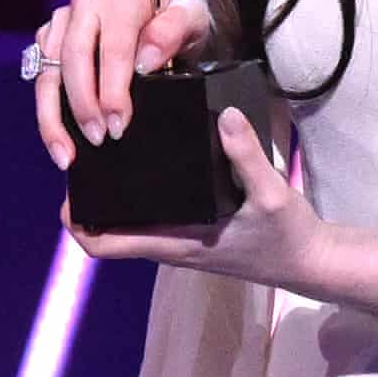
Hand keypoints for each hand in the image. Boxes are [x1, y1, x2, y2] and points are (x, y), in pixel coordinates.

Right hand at [31, 0, 214, 164]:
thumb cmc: (176, 12)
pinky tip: (58, 138)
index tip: (118, 124)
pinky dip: (46, 110)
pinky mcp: (51, 35)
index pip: (113, 48)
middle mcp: (86, 4)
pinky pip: (40, 75)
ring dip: (53, 116)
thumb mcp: (190, 17)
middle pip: (74, 59)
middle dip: (83, 106)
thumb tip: (146, 60)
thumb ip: (173, 31)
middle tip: (98, 139)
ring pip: (49, 70)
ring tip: (65, 153)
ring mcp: (64, 19)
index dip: (112, 90)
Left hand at [69, 107, 321, 285]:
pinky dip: (136, 196)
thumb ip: (247, 155)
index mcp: (176, 243)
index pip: (104, 246)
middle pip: (106, 232)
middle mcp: (169, 246)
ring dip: (110, 197)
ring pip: (127, 224)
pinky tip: (143, 163)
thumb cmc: (288, 236)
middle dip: (87, 200)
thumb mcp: (272, 193)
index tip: (67, 190)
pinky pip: (150, 217)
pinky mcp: (193, 232)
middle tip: (82, 154)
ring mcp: (180, 241)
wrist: (310, 261)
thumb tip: (225, 115)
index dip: (76, 222)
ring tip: (104, 150)